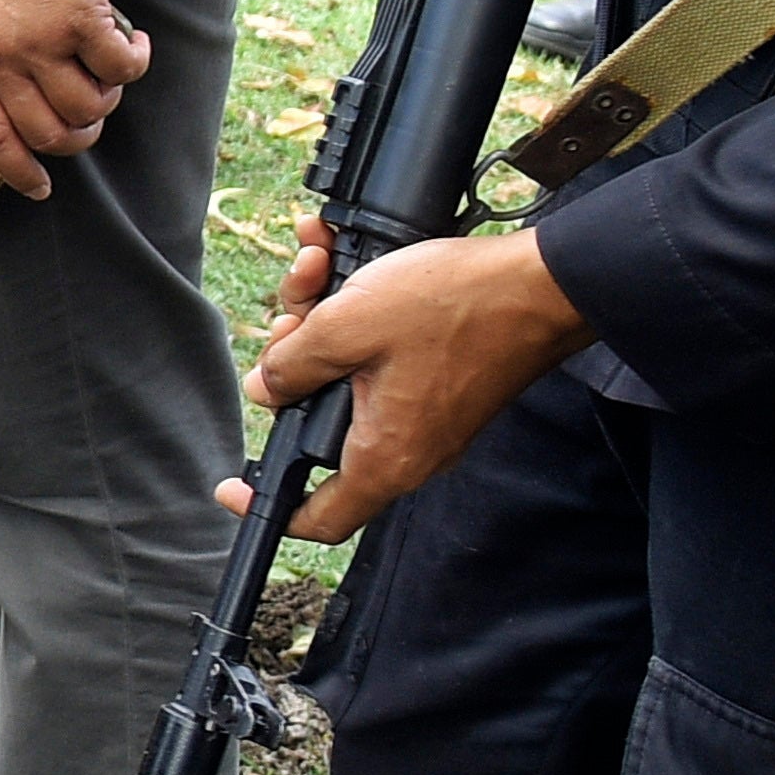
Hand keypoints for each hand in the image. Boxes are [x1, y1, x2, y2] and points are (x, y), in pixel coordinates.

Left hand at [0, 0, 142, 179]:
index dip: (16, 168)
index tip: (37, 185)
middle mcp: (1, 58)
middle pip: (48, 134)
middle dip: (76, 139)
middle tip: (89, 120)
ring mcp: (43, 42)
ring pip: (89, 110)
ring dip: (106, 101)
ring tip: (108, 74)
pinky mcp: (84, 20)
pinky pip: (121, 69)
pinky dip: (135, 62)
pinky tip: (135, 44)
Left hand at [234, 225, 590, 537]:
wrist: (541, 284)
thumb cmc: (456, 307)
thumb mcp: (349, 326)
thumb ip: (293, 365)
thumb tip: (264, 391)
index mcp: (385, 457)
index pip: (318, 517)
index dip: (265, 506)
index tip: (233, 487)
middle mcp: (409, 449)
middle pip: (318, 428)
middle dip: (290, 363)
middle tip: (292, 316)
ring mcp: (428, 416)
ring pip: (344, 381)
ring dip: (319, 320)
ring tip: (317, 264)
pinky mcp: (441, 383)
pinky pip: (379, 360)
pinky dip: (355, 314)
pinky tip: (336, 256)